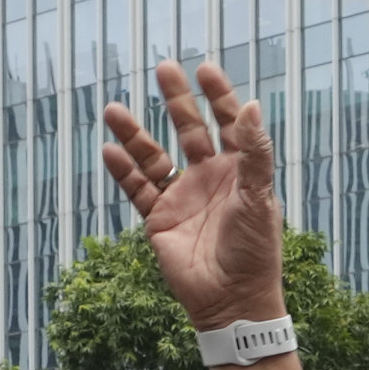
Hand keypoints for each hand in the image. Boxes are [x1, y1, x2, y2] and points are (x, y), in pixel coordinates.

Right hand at [100, 61, 289, 331]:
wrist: (231, 300)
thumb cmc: (255, 252)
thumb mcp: (259, 199)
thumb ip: (254, 154)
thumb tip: (253, 105)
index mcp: (237, 171)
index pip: (228, 123)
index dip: (218, 96)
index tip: (204, 69)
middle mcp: (208, 178)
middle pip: (189, 129)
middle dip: (176, 100)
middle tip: (164, 68)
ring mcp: (181, 197)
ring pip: (153, 156)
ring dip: (134, 133)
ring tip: (112, 109)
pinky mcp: (158, 219)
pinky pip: (136, 188)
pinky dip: (122, 170)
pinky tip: (109, 150)